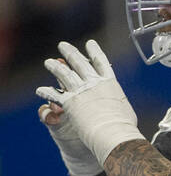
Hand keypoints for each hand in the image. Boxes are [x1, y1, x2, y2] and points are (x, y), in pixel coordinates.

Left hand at [37, 40, 142, 165]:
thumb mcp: (125, 109)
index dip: (95, 51)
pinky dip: (46, 92)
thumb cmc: (124, 126)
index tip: (90, 43)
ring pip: (64, 74)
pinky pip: (54, 95)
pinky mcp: (70, 103)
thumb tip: (120, 107)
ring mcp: (81, 91)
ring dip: (55, 67)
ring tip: (48, 62)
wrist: (113, 132)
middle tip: (63, 45)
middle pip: (80, 63)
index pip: (101, 62)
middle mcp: (94, 83)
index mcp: (110, 83)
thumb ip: (118, 103)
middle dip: (70, 53)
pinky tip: (40, 90)